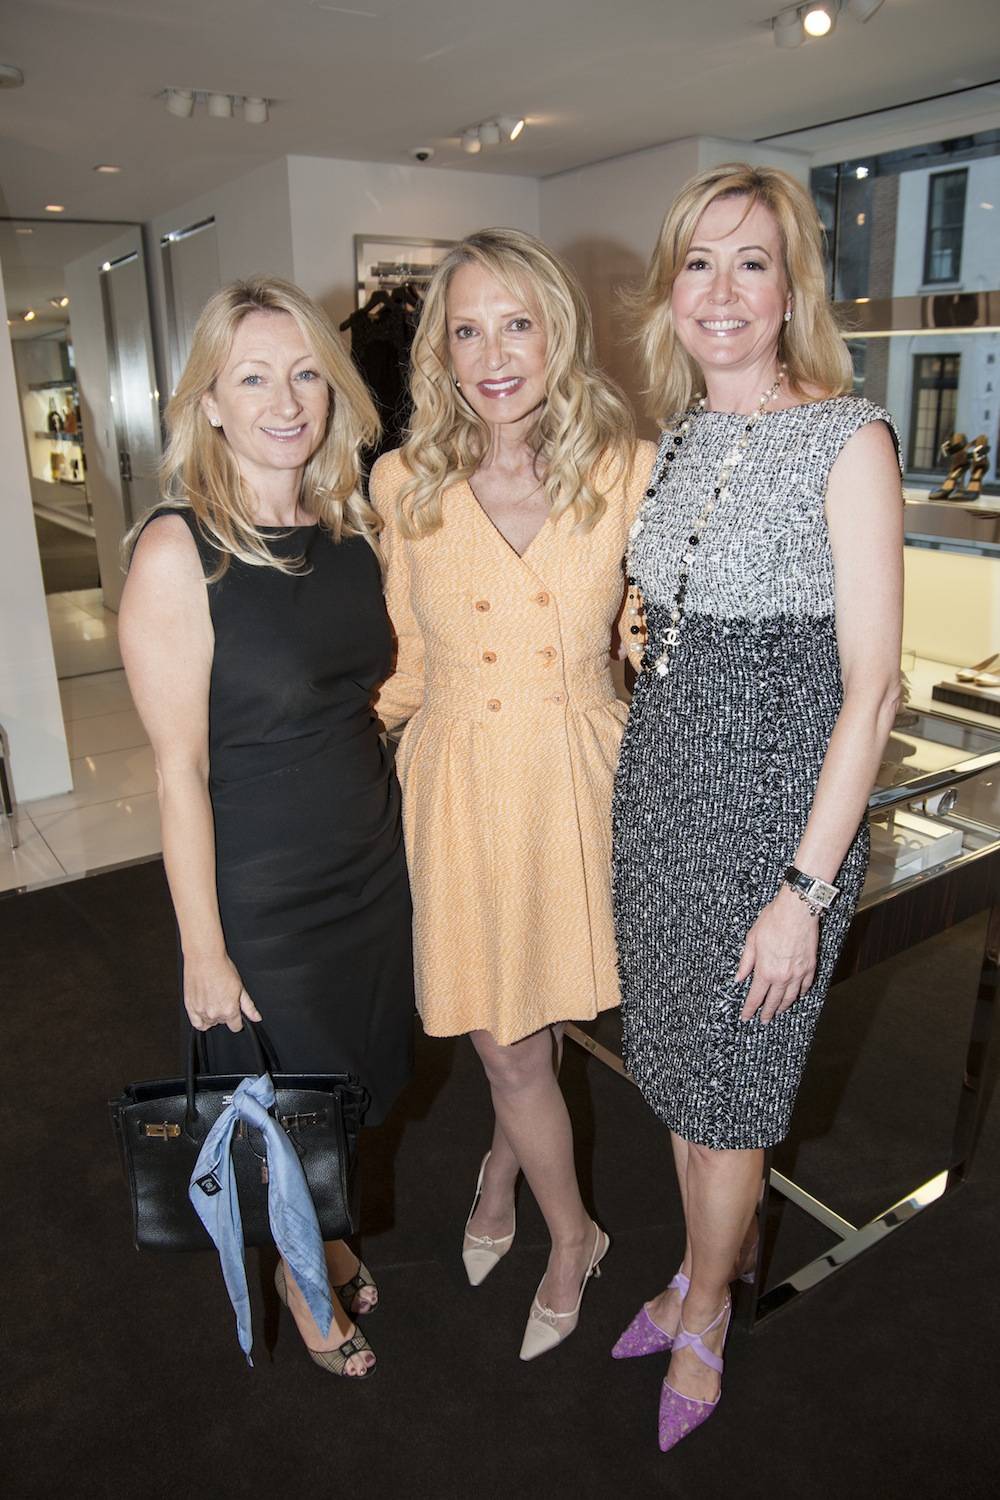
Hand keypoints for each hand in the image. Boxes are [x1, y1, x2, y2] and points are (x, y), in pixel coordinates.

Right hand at [183, 951, 262, 1032]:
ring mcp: (201, 1011)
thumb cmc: (222, 968)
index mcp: (229, 1010)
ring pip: (209, 1022)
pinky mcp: (190, 1007)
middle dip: (225, 1013)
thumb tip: (256, 1017)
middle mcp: (215, 1013)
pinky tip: (204, 1010)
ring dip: (213, 1015)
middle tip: (223, 998)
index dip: (237, 1020)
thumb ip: (248, 1006)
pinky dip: (200, 1020)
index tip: (236, 1014)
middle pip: (222, 1022)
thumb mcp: (240, 987)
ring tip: (213, 1000)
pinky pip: (196, 1023)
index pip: (235, 1026)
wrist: (204, 958)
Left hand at [734, 886, 818, 1025]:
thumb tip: (739, 977)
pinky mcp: (810, 966)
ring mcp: (799, 973)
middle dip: (767, 1012)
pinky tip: (797, 996)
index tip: (746, 1016)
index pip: (756, 997)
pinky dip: (801, 993)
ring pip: (791, 997)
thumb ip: (746, 962)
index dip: (750, 1009)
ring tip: (778, 1012)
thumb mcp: (752, 940)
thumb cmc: (773, 921)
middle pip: (774, 1001)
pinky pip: (806, 986)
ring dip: (783, 1007)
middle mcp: (782, 976)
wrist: (797, 910)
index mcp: (765, 971)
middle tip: (763, 1020)